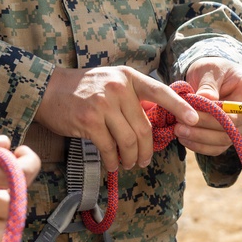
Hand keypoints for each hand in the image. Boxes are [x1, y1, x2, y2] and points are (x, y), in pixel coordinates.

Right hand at [35, 66, 199, 171]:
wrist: (47, 89)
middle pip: (143, 127)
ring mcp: (103, 104)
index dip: (179, 106)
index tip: (194, 119)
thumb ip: (131, 96)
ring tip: (127, 164)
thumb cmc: (82, 89)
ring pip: (128, 140)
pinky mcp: (89, 120)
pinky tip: (112, 164)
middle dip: (146, 149)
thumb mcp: (111, 81)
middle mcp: (118, 88)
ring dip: (130, 158)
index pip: (160, 91)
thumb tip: (152, 121)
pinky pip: (109, 147)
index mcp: (128, 77)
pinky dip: (113, 160)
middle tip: (143, 161)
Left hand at [175, 58, 241, 155]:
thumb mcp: (209, 69)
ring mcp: (237, 128)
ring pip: (224, 139)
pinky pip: (214, 149)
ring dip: (200, 137)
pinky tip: (183, 137)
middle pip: (237, 123)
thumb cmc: (212, 71)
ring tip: (178, 129)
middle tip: (185, 119)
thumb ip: (208, 83)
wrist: (204, 82)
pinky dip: (197, 146)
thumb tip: (206, 99)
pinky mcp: (223, 139)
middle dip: (210, 123)